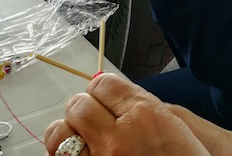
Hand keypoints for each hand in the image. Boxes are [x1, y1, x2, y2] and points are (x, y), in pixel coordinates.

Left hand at [44, 74, 208, 155]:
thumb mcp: (172, 120)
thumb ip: (140, 104)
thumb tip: (112, 93)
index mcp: (143, 114)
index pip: (101, 84)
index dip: (100, 89)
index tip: (103, 96)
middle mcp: (118, 138)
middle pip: (78, 105)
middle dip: (83, 108)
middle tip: (91, 118)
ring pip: (60, 133)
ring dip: (67, 132)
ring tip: (80, 138)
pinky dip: (69, 155)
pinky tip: (85, 154)